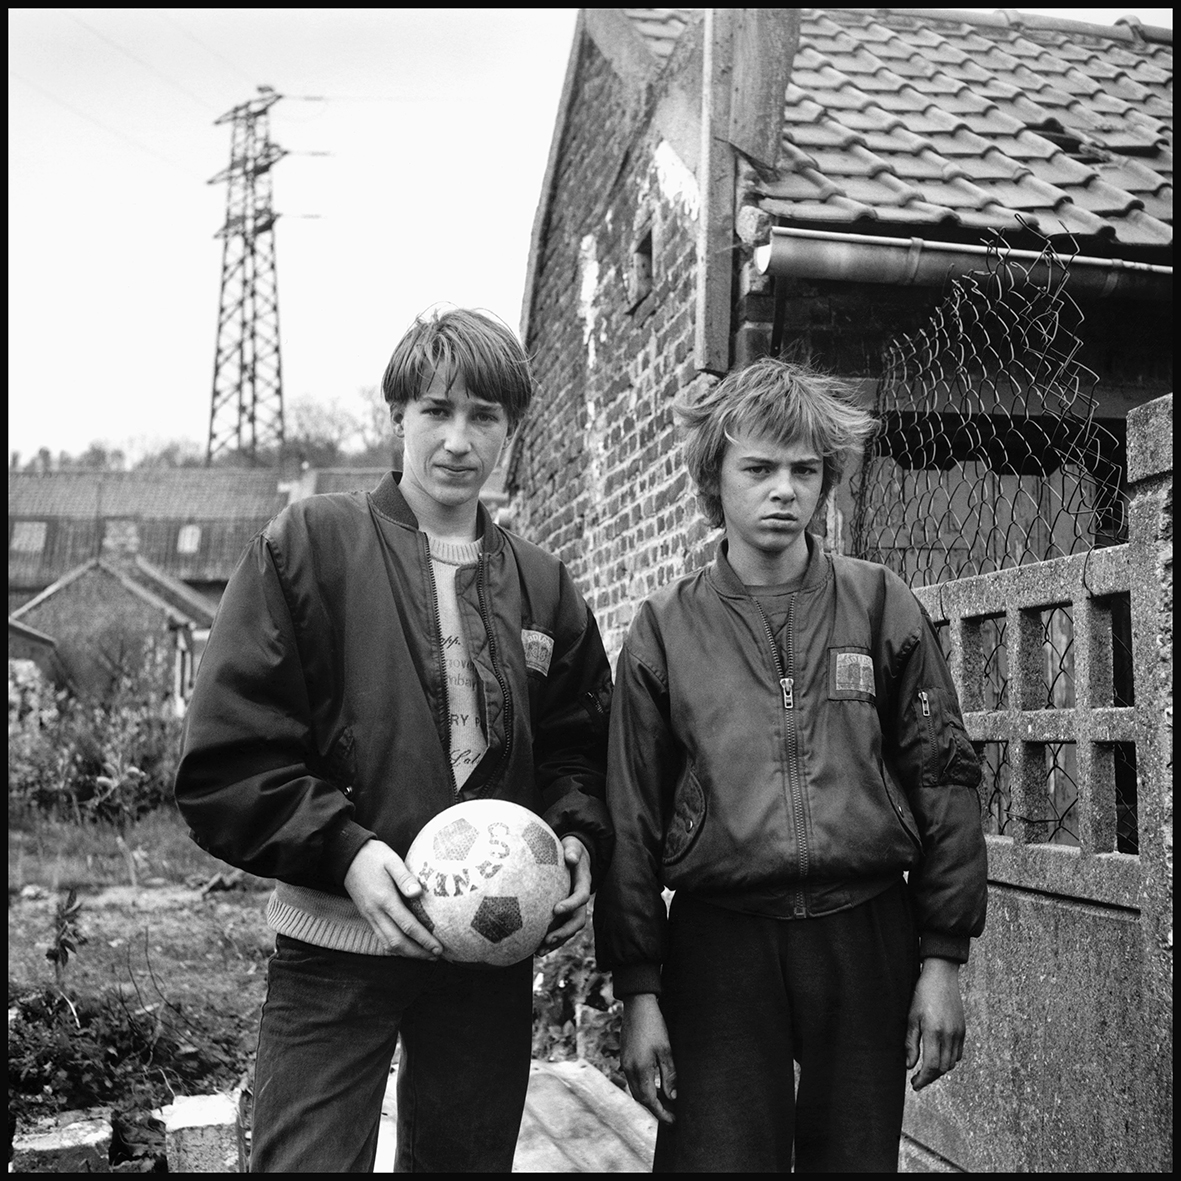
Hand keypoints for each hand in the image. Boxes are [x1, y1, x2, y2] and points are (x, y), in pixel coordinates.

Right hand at [343, 839, 443, 959]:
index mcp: (384, 899)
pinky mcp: (367, 916)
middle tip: (436, 956)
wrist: (347, 856)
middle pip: (397, 942)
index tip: (439, 947)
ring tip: (425, 954)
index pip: (407, 926)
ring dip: (407, 953)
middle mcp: (375, 912)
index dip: (424, 939)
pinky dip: (395, 946)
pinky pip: (381, 937)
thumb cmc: (373, 856)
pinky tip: (407, 945)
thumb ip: (405, 877)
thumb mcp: (391, 860)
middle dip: (417, 952)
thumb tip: (418, 893)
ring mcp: (369, 916)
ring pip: (387, 944)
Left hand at [539, 836, 590, 951]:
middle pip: (577, 920)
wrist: (575, 856)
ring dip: (557, 942)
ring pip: (569, 929)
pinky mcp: (565, 914)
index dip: (571, 904)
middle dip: (564, 932)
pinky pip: (560, 929)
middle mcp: (580, 900)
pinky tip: (536, 949)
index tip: (555, 909)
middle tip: (547, 939)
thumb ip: (573, 851)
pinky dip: (551, 940)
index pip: (581, 896)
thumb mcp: (573, 846)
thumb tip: (570, 857)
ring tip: (539, 951)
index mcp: (584, 883)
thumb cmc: (571, 850)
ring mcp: (574, 909)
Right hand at [621, 993, 676, 1123]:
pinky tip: (655, 1083)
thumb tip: (673, 1097)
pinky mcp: (625, 1056)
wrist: (637, 1004)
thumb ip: (669, 1075)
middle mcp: (629, 1069)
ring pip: (636, 1089)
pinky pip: (633, 1079)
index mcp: (640, 1069)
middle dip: (655, 1108)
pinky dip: (644, 1086)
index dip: (661, 1113)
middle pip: (641, 1098)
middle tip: (671, 1113)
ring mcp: (625, 1062)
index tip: (673, 1121)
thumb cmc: (654, 1025)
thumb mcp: (666, 1050)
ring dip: (649, 1097)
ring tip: (665, 1100)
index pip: (650, 1100)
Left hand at [905, 957, 964, 1090]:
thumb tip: (909, 1066)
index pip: (931, 1066)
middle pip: (942, 1068)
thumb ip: (910, 1043)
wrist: (942, 976)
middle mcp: (950, 1036)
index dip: (923, 1079)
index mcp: (934, 1032)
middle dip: (930, 1078)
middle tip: (917, 1080)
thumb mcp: (911, 1017)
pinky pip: (958, 1053)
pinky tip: (938, 1057)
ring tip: (926, 1070)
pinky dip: (949, 1060)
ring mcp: (959, 1033)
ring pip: (952, 1063)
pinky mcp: (963, 1030)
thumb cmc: (922, 994)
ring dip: (939, 1070)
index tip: (914, 1085)